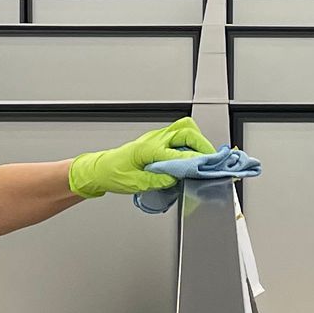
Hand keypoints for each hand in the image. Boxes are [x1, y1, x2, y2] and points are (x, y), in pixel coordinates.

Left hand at [68, 119, 215, 198]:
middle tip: (212, 158)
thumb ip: (157, 181)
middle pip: (185, 131)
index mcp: (147, 149)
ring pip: (183, 128)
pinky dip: (191, 142)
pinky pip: (178, 135)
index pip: (177, 154)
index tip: (206, 168)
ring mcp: (156, 138)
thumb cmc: (113, 173)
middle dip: (202, 144)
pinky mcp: (158, 141)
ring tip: (206, 155)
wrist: (101, 169)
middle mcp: (154, 139)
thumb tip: (175, 179)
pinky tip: (194, 155)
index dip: (194, 161)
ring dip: (198, 140)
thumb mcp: (135, 183)